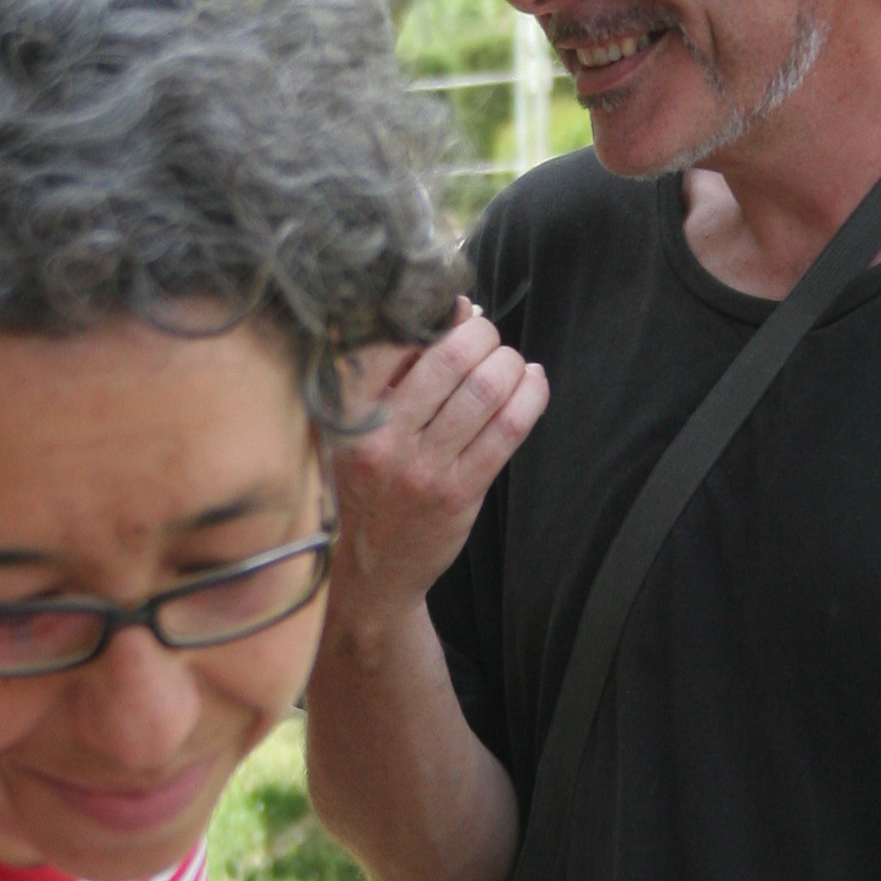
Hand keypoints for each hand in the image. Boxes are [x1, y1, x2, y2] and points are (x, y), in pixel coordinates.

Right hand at [329, 301, 548, 632]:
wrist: (370, 570)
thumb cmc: (365, 487)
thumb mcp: (353, 428)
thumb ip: (390, 373)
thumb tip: (454, 310)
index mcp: (348, 413)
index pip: (394, 339)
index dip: (437, 315)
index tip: (455, 313)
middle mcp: (381, 437)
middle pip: (451, 357)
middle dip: (484, 335)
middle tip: (489, 339)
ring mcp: (422, 467)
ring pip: (486, 390)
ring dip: (511, 364)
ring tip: (513, 364)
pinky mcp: (458, 492)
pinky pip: (507, 430)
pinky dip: (530, 397)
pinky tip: (532, 385)